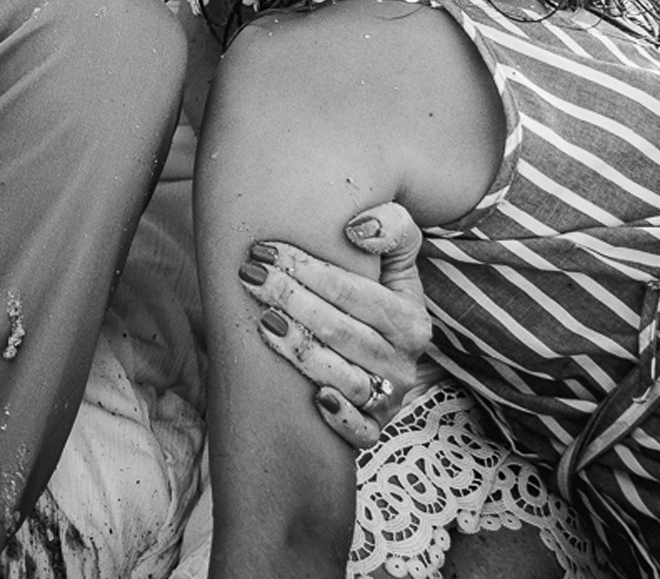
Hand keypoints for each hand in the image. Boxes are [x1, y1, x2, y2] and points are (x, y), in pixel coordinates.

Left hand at [243, 203, 431, 448]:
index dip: (307, 268)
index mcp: (409, 318)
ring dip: (301, 351)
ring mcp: (388, 397)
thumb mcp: (396, 259)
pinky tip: (318, 400)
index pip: (353, 291)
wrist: (385, 346)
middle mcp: (402, 361)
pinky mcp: (373, 426)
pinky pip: (362, 432)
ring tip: (263, 322)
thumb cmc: (376, 295)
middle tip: (249, 275)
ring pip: (343, 378)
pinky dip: (343, 419)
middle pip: (339, 331)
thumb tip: (358, 228)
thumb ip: (392, 229)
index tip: (265, 249)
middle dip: (290, 299)